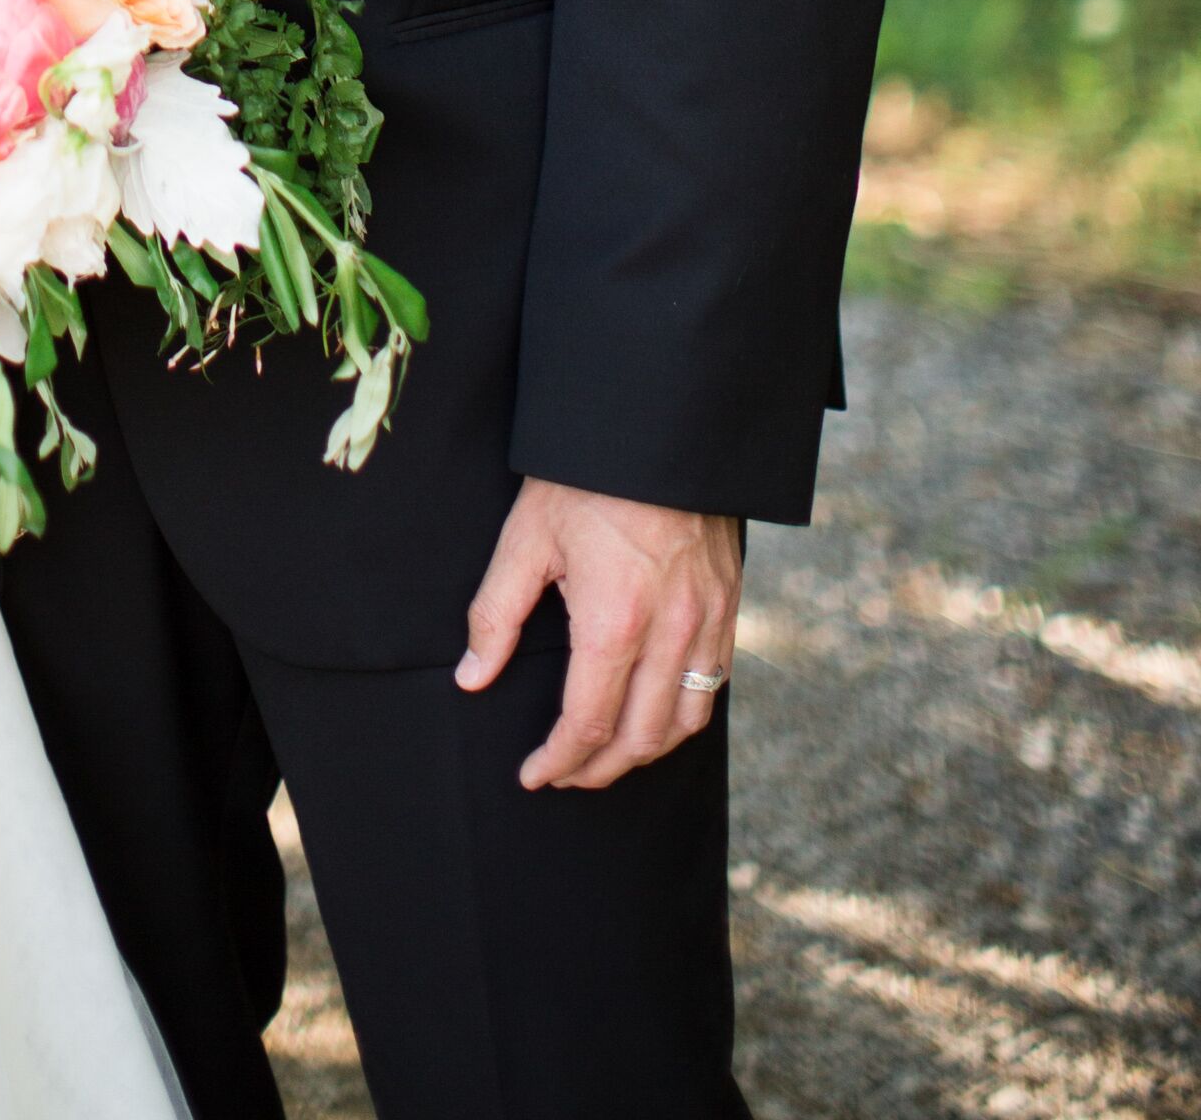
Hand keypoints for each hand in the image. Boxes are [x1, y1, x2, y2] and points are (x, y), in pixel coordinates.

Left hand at [456, 479, 740, 790]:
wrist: (656, 426)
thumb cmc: (582, 479)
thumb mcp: (526, 539)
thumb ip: (496, 615)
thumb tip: (472, 677)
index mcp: (615, 622)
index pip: (588, 723)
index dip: (559, 761)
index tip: (534, 774)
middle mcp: (670, 633)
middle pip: (639, 738)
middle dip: (597, 768)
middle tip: (564, 773)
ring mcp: (707, 621)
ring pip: (684, 722)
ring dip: (644, 751)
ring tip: (606, 755)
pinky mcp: (728, 605)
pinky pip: (715, 685)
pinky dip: (683, 716)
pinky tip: (654, 713)